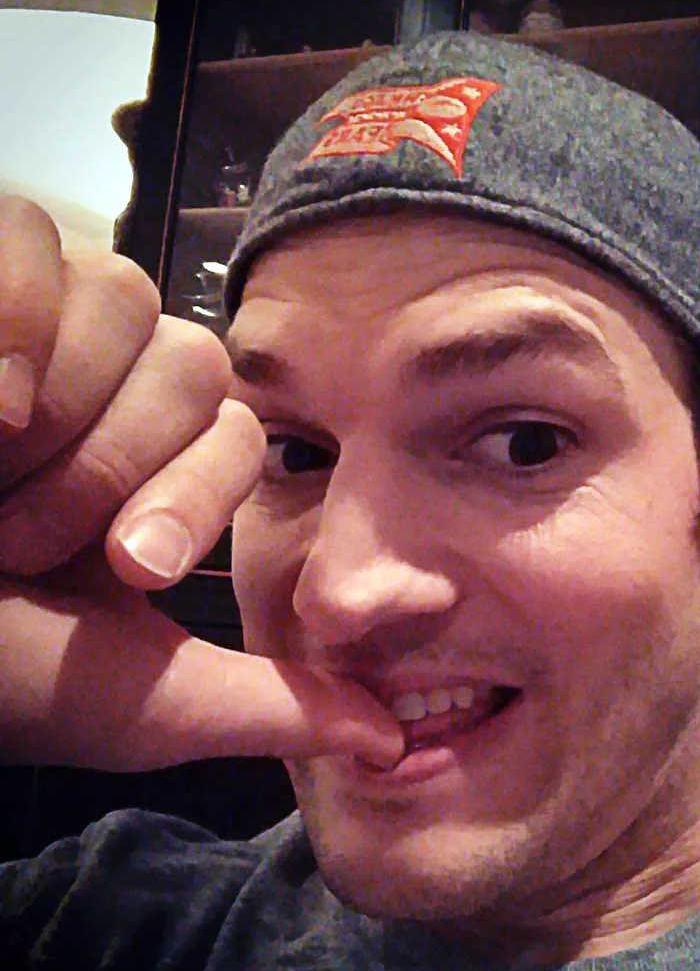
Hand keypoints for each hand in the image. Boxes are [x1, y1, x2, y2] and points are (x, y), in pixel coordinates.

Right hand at [0, 198, 402, 771]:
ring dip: (57, 408)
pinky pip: (29, 230)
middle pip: (193, 356)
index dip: (195, 491)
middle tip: (29, 538)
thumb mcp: (144, 700)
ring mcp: (33, 327)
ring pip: (121, 293)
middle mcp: (106, 393)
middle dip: (115, 460)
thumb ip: (272, 708)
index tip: (128, 570)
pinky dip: (9, 309)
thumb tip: (390, 741)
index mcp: (154, 473)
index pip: (242, 426)